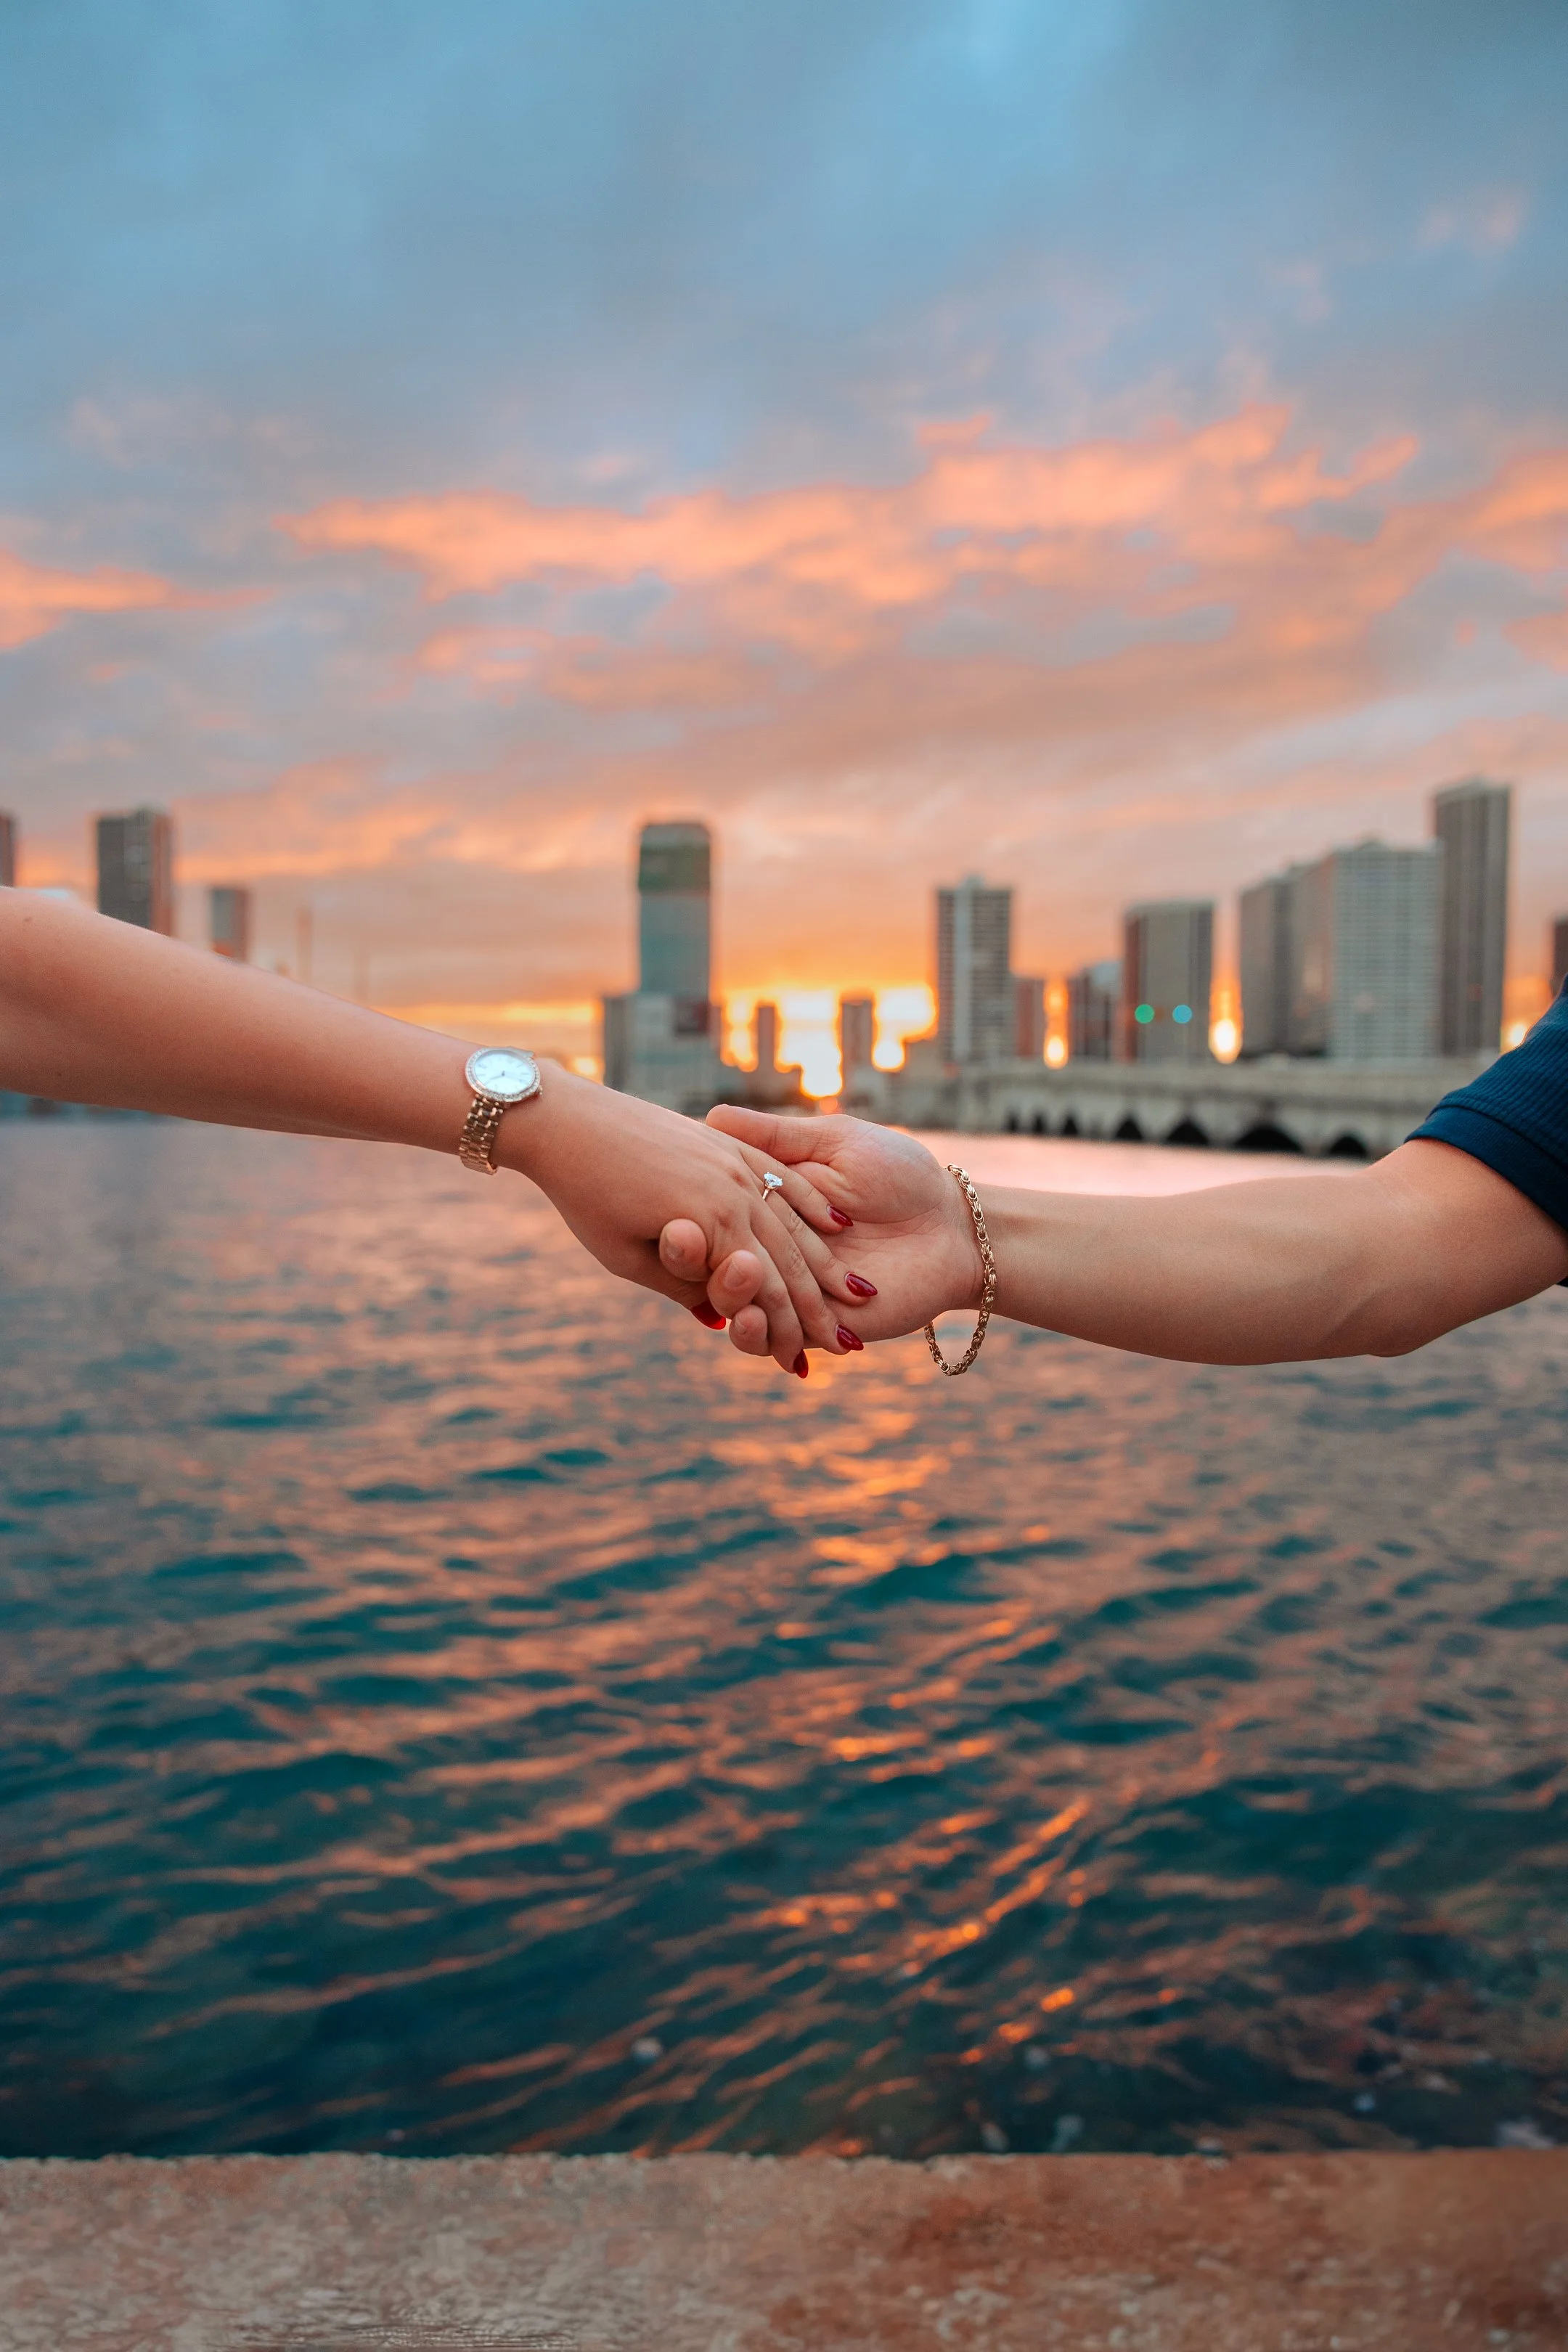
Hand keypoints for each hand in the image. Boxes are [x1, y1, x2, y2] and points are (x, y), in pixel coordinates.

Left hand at [499, 1069, 868, 1371]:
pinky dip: (812, 1203)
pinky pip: (780, 1176)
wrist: (568, 1121)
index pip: (763, 1290)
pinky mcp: (725, 1143)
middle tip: (847, 1343)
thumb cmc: (586, 1198)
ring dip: (826, 1261)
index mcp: (711, 1225)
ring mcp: (733, 1161)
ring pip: (793, 1220)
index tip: (804, 1366)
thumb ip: (681, 1286)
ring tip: (857, 1292)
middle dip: (818, 1305)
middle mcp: (733, 1191)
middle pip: (789, 1259)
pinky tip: (836, 1223)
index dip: (786, 1332)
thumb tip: (718, 1321)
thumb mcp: (627, 1258)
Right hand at [698, 1107, 984, 1356]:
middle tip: (679, 1239)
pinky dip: (757, 1334)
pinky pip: (772, 1339)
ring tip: (732, 1277)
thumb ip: (776, 1138)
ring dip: (725, 1295)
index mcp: (763, 1205)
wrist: (952, 1225)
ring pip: (736, 1305)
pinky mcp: (813, 1328)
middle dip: (689, 1256)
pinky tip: (755, 1321)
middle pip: (711, 1262)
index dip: (682, 1211)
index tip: (659, 1198)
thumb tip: (711, 1115)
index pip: (707, 1213)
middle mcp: (767, 1250)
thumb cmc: (898, 1173)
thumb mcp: (834, 1143)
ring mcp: (788, 1291)